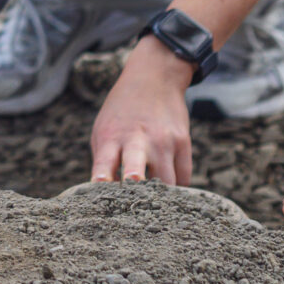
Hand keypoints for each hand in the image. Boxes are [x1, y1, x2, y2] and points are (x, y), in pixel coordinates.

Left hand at [90, 39, 192, 185]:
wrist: (153, 79)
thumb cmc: (121, 113)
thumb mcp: (103, 130)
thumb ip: (103, 162)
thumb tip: (105, 197)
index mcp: (111, 137)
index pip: (103, 162)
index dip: (101, 176)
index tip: (99, 187)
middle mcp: (136, 139)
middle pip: (136, 166)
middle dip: (135, 180)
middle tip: (135, 188)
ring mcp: (162, 141)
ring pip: (167, 182)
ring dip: (161, 197)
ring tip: (156, 204)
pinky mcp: (183, 141)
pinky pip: (184, 177)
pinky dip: (177, 187)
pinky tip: (170, 187)